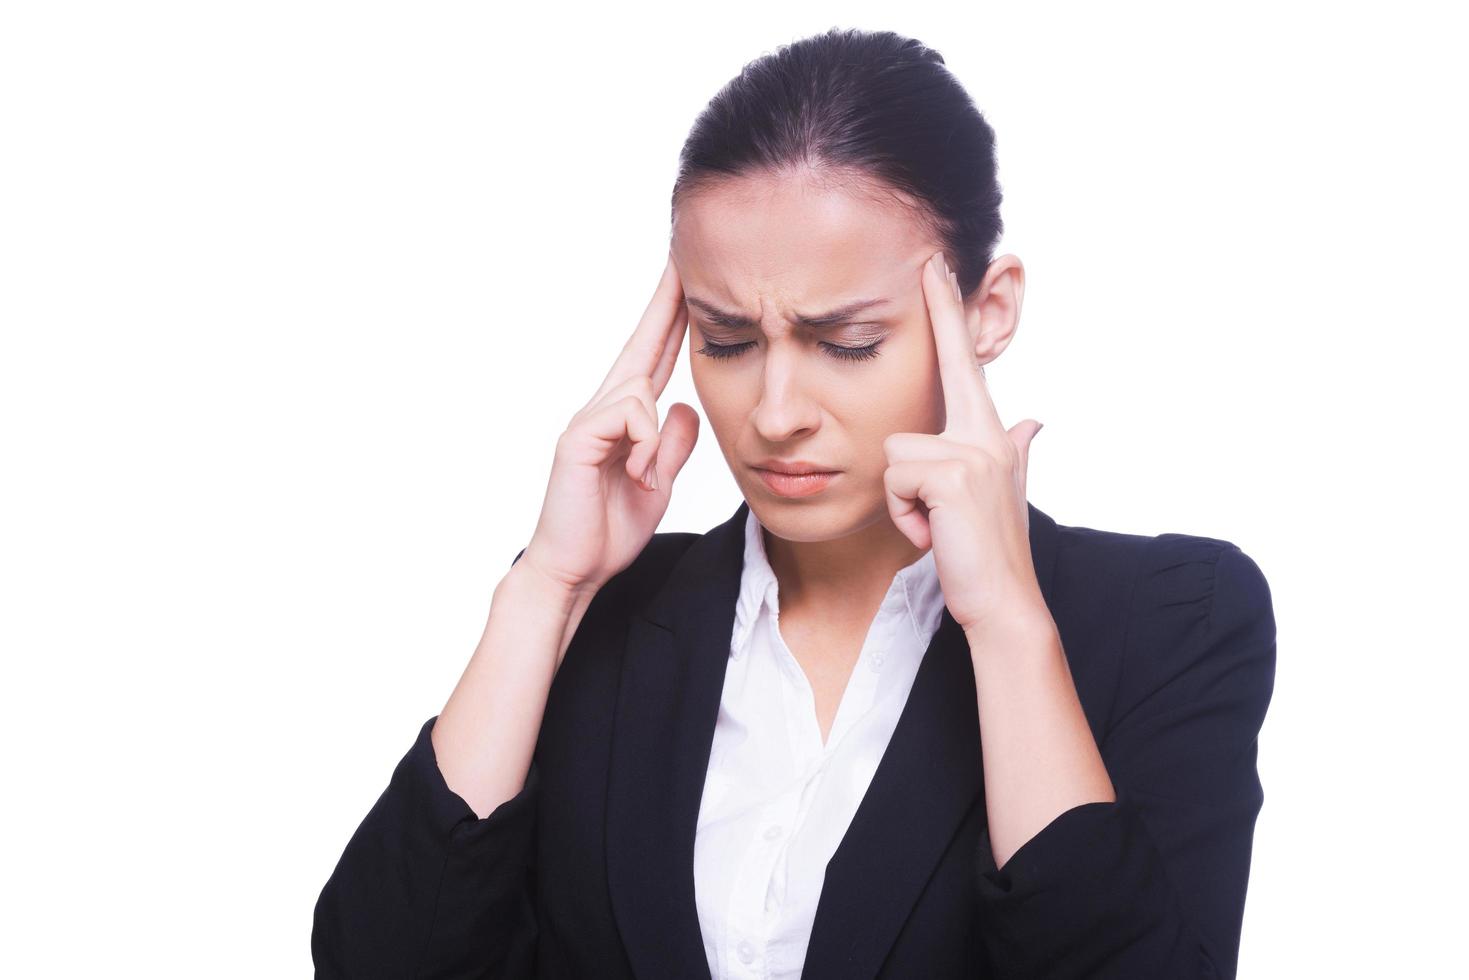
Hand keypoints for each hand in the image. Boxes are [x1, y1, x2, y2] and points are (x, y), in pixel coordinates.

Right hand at [518, 253, 700, 595]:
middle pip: (642, 346)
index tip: (689, 282)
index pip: (656, 358)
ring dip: (653, 438)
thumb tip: (687, 408)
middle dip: (665, 303)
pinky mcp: (578, 438)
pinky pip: (630, 417)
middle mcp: (603, 409)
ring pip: (642, 390)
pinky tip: (635, 477)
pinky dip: (644, 447)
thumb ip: (671, 445)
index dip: (673, 320)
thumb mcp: (656, 482)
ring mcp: (587, 421)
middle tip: (684, 260)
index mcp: (625, 419)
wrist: (575, 570)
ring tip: (642, 479)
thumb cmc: (608, 528)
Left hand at [881, 251, 1047, 638]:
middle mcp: (987, 434)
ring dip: (902, 500)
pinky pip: (894, 481)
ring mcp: (973, 452)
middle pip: (936, 386)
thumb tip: (1036, 421)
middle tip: (932, 259)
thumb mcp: (1005, 492)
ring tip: (934, 524)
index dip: (950, 315)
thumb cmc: (990, 549)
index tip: (935, 268)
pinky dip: (904, 517)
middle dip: (940, 328)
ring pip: (894, 452)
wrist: (1003, 600)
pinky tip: (932, 534)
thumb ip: (1017, 451)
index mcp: (990, 434)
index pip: (965, 363)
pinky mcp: (952, 475)